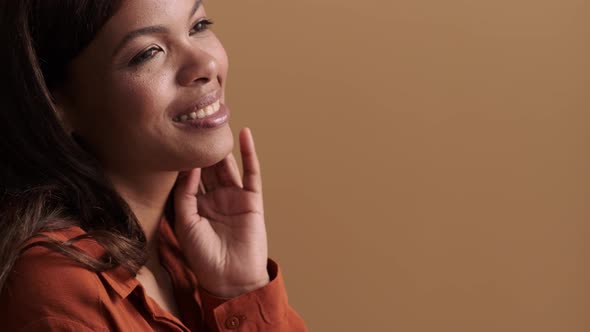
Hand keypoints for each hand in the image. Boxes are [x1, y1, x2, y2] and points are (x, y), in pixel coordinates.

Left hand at [173, 128, 268, 297]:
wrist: (230, 277)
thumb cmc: (203, 256)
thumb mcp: (185, 224)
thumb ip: (185, 195)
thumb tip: (189, 167)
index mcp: (195, 205)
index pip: (189, 176)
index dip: (184, 160)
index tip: (176, 139)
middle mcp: (214, 198)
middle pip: (207, 168)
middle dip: (202, 150)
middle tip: (195, 125)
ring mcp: (234, 197)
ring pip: (227, 166)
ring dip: (221, 148)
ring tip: (215, 125)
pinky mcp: (252, 199)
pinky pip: (251, 173)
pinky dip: (249, 153)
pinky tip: (245, 135)